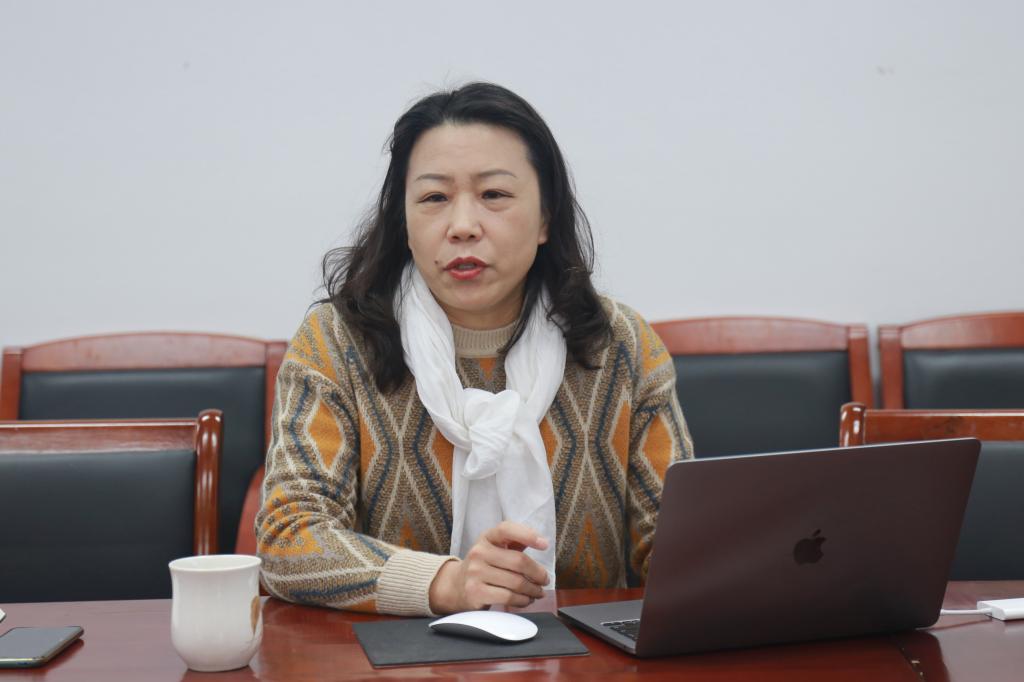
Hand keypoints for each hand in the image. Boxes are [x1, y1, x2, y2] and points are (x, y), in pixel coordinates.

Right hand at [429, 521, 549, 613]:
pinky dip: (523, 600)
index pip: (506, 529)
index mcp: (487, 537)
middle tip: (545, 580)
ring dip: (533, 590)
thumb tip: (540, 541)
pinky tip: (526, 600)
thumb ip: (514, 542)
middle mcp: (479, 552)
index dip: (528, 535)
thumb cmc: (484, 565)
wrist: (456, 586)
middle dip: (538, 573)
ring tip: (538, 592)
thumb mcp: (495, 548)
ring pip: (516, 582)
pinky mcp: (476, 592)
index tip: (545, 544)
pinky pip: (508, 597)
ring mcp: (476, 573)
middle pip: (518, 562)